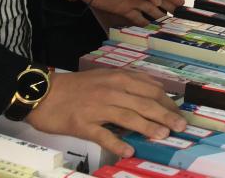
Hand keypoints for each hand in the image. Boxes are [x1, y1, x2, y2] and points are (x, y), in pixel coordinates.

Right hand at [26, 69, 184, 157]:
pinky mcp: (82, 124)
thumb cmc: (78, 86)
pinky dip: (117, 143)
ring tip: (163, 136)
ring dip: (148, 127)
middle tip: (181, 127)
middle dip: (166, 115)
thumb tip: (156, 88)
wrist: (43, 93)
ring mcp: (97, 108)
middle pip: (145, 103)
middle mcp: (112, 91)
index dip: (168, 103)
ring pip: (129, 117)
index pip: (152, 90)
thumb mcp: (107, 76)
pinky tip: (129, 150)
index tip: (180, 114)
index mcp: (120, 79)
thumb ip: (130, 81)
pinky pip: (103, 135)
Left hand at [77, 0, 183, 26]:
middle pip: (160, 2)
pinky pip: (137, 19)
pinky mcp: (124, 10)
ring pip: (150, 12)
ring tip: (168, 28)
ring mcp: (134, 2)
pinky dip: (144, 24)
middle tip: (179, 19)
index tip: (184, 5)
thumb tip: (160, 2)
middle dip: (170, 9)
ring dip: (158, 18)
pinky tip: (151, 31)